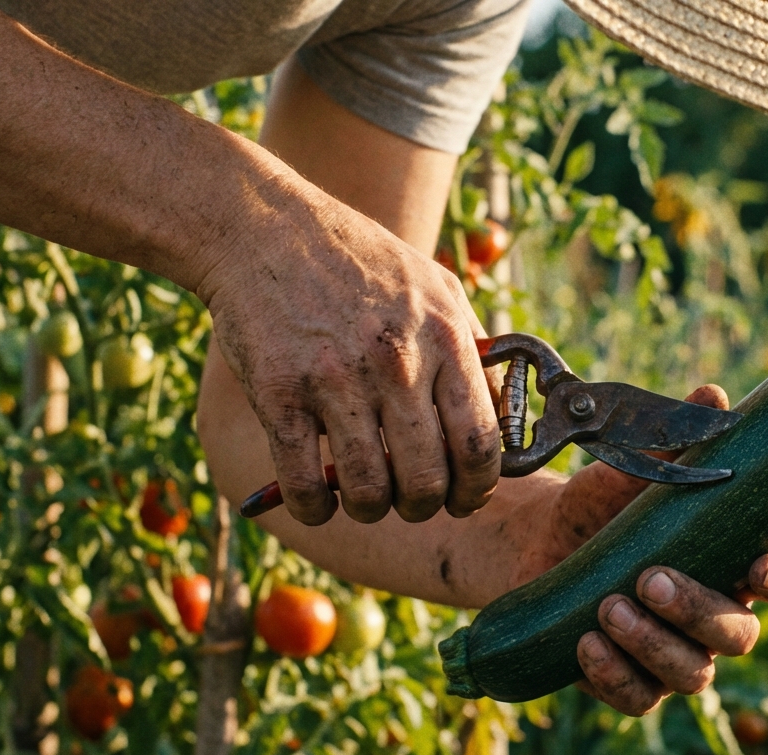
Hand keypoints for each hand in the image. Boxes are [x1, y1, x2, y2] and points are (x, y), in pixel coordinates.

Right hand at [197, 193, 500, 526]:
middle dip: (425, 507)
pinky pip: (304, 483)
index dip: (478, 487)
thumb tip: (502, 417)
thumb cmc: (358, 262)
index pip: (481, 444)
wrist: (265, 230)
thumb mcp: (435, 289)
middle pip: (428, 479)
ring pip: (369, 491)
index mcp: (444, 339)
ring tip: (367, 500)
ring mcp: (335, 380)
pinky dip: (314, 509)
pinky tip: (317, 501)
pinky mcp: (278, 394)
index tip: (466, 497)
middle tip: (414, 502)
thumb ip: (471, 351)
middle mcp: (396, 363)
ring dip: (371, 510)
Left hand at [509, 384, 767, 715]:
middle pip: (738, 636)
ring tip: (608, 606)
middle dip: (698, 610)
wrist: (543, 539)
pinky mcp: (632, 680)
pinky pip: (639, 698)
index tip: (759, 567)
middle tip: (650, 578)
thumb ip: (675, 441)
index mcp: (733, 562)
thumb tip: (712, 395)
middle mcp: (715, 615)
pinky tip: (586, 643)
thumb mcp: (633, 468)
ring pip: (693, 674)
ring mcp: (676, 654)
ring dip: (654, 644)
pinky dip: (615, 675)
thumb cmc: (606, 502)